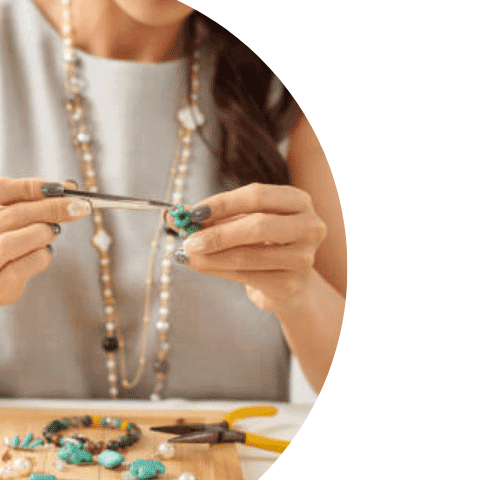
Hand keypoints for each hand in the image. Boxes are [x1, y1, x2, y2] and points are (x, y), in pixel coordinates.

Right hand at [0, 178, 90, 310]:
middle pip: (8, 216)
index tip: (60, 187)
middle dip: (48, 208)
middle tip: (77, 206)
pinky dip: (42, 254)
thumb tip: (70, 189)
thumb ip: (26, 198)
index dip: (30, 186)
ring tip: (54, 229)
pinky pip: (25, 266)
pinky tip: (45, 250)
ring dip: (43, 232)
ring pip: (12, 242)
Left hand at [172, 183, 326, 313]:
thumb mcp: (240, 223)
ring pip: (248, 255)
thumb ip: (211, 217)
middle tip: (188, 239)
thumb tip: (171, 215)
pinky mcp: (291, 284)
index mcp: (298, 201)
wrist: (288, 284)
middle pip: (258, 226)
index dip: (223, 203)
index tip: (193, 212)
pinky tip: (198, 265)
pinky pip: (246, 276)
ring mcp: (303, 257)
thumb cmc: (261, 245)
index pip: (257, 196)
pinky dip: (217, 270)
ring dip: (211, 256)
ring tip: (186, 254)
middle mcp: (309, 226)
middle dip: (217, 233)